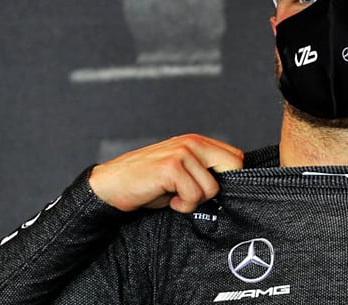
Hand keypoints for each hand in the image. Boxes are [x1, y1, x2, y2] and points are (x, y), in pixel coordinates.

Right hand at [88, 134, 243, 212]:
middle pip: (234, 165)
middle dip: (217, 189)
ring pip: (212, 188)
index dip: (230, 178)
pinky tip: (169, 200)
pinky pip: (194, 196)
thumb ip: (203, 172)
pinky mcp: (171, 168)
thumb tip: (231, 186)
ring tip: (175, 197)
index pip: (235, 157)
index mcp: (196, 142)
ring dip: (194, 201)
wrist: (111, 186)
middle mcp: (192, 143)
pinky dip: (183, 205)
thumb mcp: (181, 173)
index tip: (210, 191)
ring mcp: (182, 153)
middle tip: (194, 195)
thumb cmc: (147, 183)